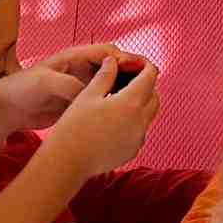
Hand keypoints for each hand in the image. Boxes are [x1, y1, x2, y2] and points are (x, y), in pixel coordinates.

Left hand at [1, 44, 138, 126]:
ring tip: (143, 101)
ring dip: (127, 89)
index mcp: (76, 57)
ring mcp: (84, 85)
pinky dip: (117, 103)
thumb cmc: (23, 89)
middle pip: (116, 67)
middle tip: (150, 85)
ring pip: (113, 84)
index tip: (142, 69)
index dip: (126, 59)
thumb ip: (68, 85)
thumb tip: (90, 93)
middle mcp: (83, 69)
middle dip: (133, 74)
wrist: (9, 108)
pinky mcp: (82, 101)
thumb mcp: (45, 84)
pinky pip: (105, 100)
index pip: (108, 53)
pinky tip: (126, 114)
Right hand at [44, 56, 160, 175]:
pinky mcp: (133, 150)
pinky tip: (115, 120)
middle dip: (145, 85)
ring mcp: (139, 138)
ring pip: (149, 114)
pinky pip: (140, 131)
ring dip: (140, 103)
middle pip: (154, 96)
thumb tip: (114, 61)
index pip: (150, 76)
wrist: (68, 161)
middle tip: (128, 79)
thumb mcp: (88, 94)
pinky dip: (134, 121)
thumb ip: (105, 75)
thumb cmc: (74, 126)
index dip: (145, 65)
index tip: (136, 62)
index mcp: (131, 103)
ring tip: (120, 98)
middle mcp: (141, 121)